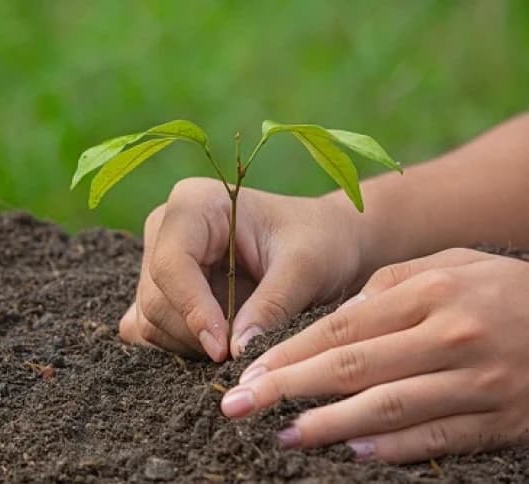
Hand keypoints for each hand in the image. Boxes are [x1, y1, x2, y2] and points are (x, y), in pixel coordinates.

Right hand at [118, 177, 365, 360]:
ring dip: (192, 345)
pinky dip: (182, 348)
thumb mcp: (306, 268)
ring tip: (240, 342)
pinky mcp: (160, 290)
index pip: (171, 264)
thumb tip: (236, 350)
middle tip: (243, 350)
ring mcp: (157, 260)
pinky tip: (221, 344)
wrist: (328, 241)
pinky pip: (151, 330)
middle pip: (156, 298)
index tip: (223, 349)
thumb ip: (271, 306)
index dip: (192, 311)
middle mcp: (165, 228)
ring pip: (150, 320)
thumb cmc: (319, 240)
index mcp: (194, 204)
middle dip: (196, 334)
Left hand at [221, 248, 528, 462]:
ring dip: (329, 425)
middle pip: (354, 367)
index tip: (249, 371)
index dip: (290, 352)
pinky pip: (438, 439)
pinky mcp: (502, 420)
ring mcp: (480, 381)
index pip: (342, 326)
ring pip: (389, 407)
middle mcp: (453, 335)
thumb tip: (335, 317)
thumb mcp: (450, 264)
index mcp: (432, 292)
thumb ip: (390, 284)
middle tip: (240, 405)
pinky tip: (351, 453)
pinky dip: (393, 449)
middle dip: (288, 388)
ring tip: (283, 434)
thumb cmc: (500, 288)